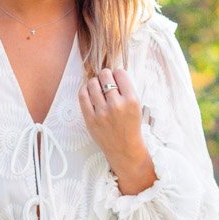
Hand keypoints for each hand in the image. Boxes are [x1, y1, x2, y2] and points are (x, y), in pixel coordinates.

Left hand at [78, 65, 155, 195]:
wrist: (125, 149)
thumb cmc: (130, 125)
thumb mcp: (136, 106)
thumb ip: (125, 89)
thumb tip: (111, 71)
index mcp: (131, 100)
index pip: (120, 73)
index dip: (118, 74)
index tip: (117, 78)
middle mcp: (116, 105)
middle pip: (105, 75)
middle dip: (105, 75)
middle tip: (106, 81)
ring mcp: (101, 113)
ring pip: (92, 83)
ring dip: (95, 81)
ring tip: (98, 86)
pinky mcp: (90, 119)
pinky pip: (82, 95)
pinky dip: (85, 89)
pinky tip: (89, 91)